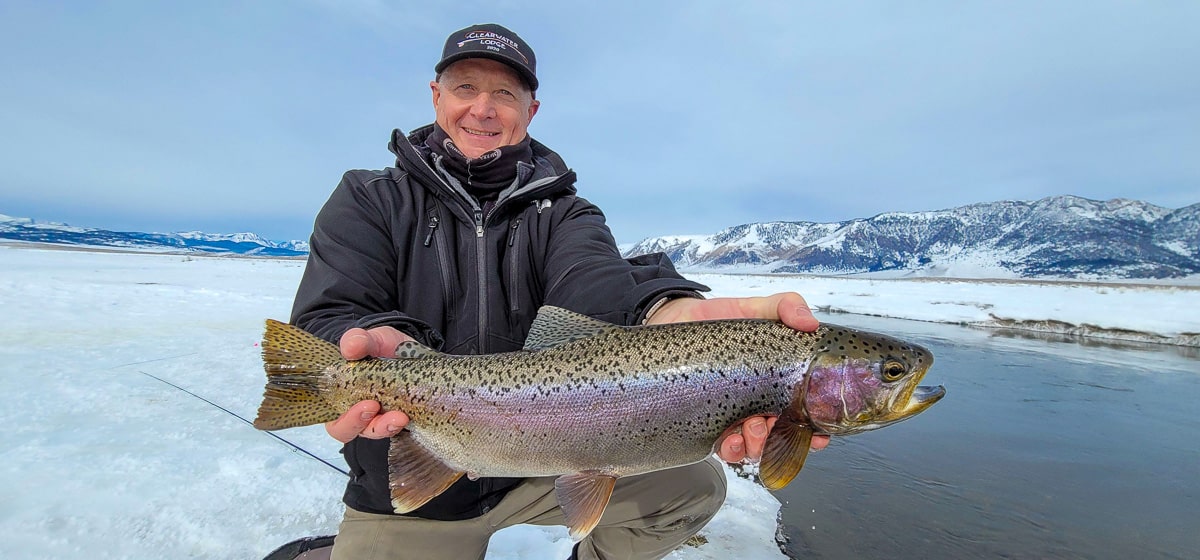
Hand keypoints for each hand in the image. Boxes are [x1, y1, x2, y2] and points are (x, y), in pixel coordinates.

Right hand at [324, 326, 413, 442]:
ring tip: (400, 417)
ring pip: (376, 432)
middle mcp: (358, 412)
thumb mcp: (370, 339)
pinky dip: (402, 425)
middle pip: (351, 430)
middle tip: (374, 407)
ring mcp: (379, 417)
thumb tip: (350, 348)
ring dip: (386, 427)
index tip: (362, 404)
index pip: (333, 418)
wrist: (409, 350)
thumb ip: (358, 341)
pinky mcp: (400, 418)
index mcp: (341, 396)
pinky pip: (397, 429)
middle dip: (360, 422)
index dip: (344, 419)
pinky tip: (409, 418)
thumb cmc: (381, 348)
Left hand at [647, 292, 829, 458]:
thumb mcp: (756, 308)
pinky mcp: (707, 421)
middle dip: (781, 440)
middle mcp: (757, 404)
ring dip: (757, 446)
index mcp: (775, 384)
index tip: (819, 433)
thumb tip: (810, 322)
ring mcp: (733, 415)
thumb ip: (786, 307)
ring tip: (751, 429)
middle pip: (779, 437)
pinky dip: (731, 450)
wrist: (677, 318)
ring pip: (753, 447)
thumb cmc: (719, 319)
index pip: (802, 414)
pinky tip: (730, 439)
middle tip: (770, 422)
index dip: (814, 429)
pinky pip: (722, 447)